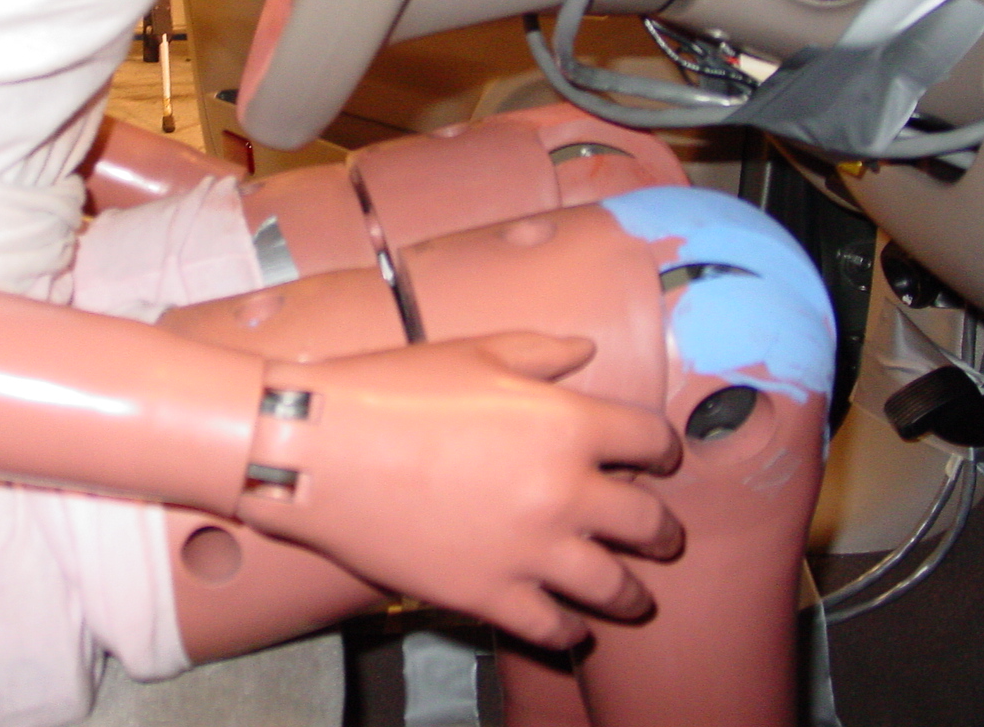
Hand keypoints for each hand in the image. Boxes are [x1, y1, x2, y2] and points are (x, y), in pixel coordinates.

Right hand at [234, 333, 682, 646]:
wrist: (321, 449)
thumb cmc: (393, 389)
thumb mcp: (474, 352)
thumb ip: (541, 353)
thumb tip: (586, 352)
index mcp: (567, 423)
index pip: (650, 440)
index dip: (662, 449)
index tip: (658, 458)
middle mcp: (564, 491)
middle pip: (649, 523)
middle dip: (662, 531)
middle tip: (661, 536)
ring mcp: (531, 550)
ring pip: (615, 588)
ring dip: (631, 592)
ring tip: (633, 595)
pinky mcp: (490, 595)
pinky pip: (553, 628)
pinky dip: (569, 631)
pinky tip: (571, 627)